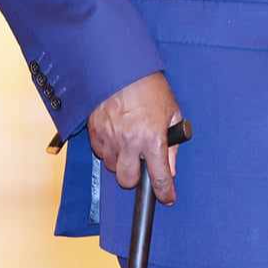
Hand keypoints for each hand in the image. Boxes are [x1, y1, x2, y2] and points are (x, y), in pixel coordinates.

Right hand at [88, 71, 182, 205]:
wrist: (121, 69)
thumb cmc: (150, 88)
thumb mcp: (172, 113)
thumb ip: (173, 144)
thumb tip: (170, 167)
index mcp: (152, 138)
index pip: (159, 177)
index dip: (165, 192)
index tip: (167, 198)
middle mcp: (129, 142)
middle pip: (127, 181)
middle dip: (135, 178)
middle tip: (141, 163)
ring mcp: (109, 138)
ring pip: (112, 167)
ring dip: (121, 162)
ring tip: (129, 142)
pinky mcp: (94, 132)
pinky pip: (100, 153)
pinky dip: (108, 150)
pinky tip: (116, 135)